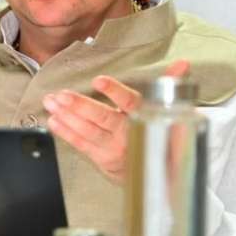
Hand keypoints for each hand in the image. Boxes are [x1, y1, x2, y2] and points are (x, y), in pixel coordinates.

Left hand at [42, 60, 189, 182]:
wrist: (161, 172)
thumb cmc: (160, 133)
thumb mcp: (168, 109)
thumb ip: (170, 83)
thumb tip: (183, 64)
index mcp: (145, 118)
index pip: (131, 103)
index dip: (115, 91)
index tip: (99, 80)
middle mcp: (128, 134)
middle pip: (103, 119)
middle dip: (81, 106)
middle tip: (62, 95)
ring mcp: (114, 148)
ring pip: (88, 132)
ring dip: (68, 117)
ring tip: (51, 102)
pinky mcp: (102, 158)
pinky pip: (82, 145)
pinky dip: (66, 133)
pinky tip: (53, 121)